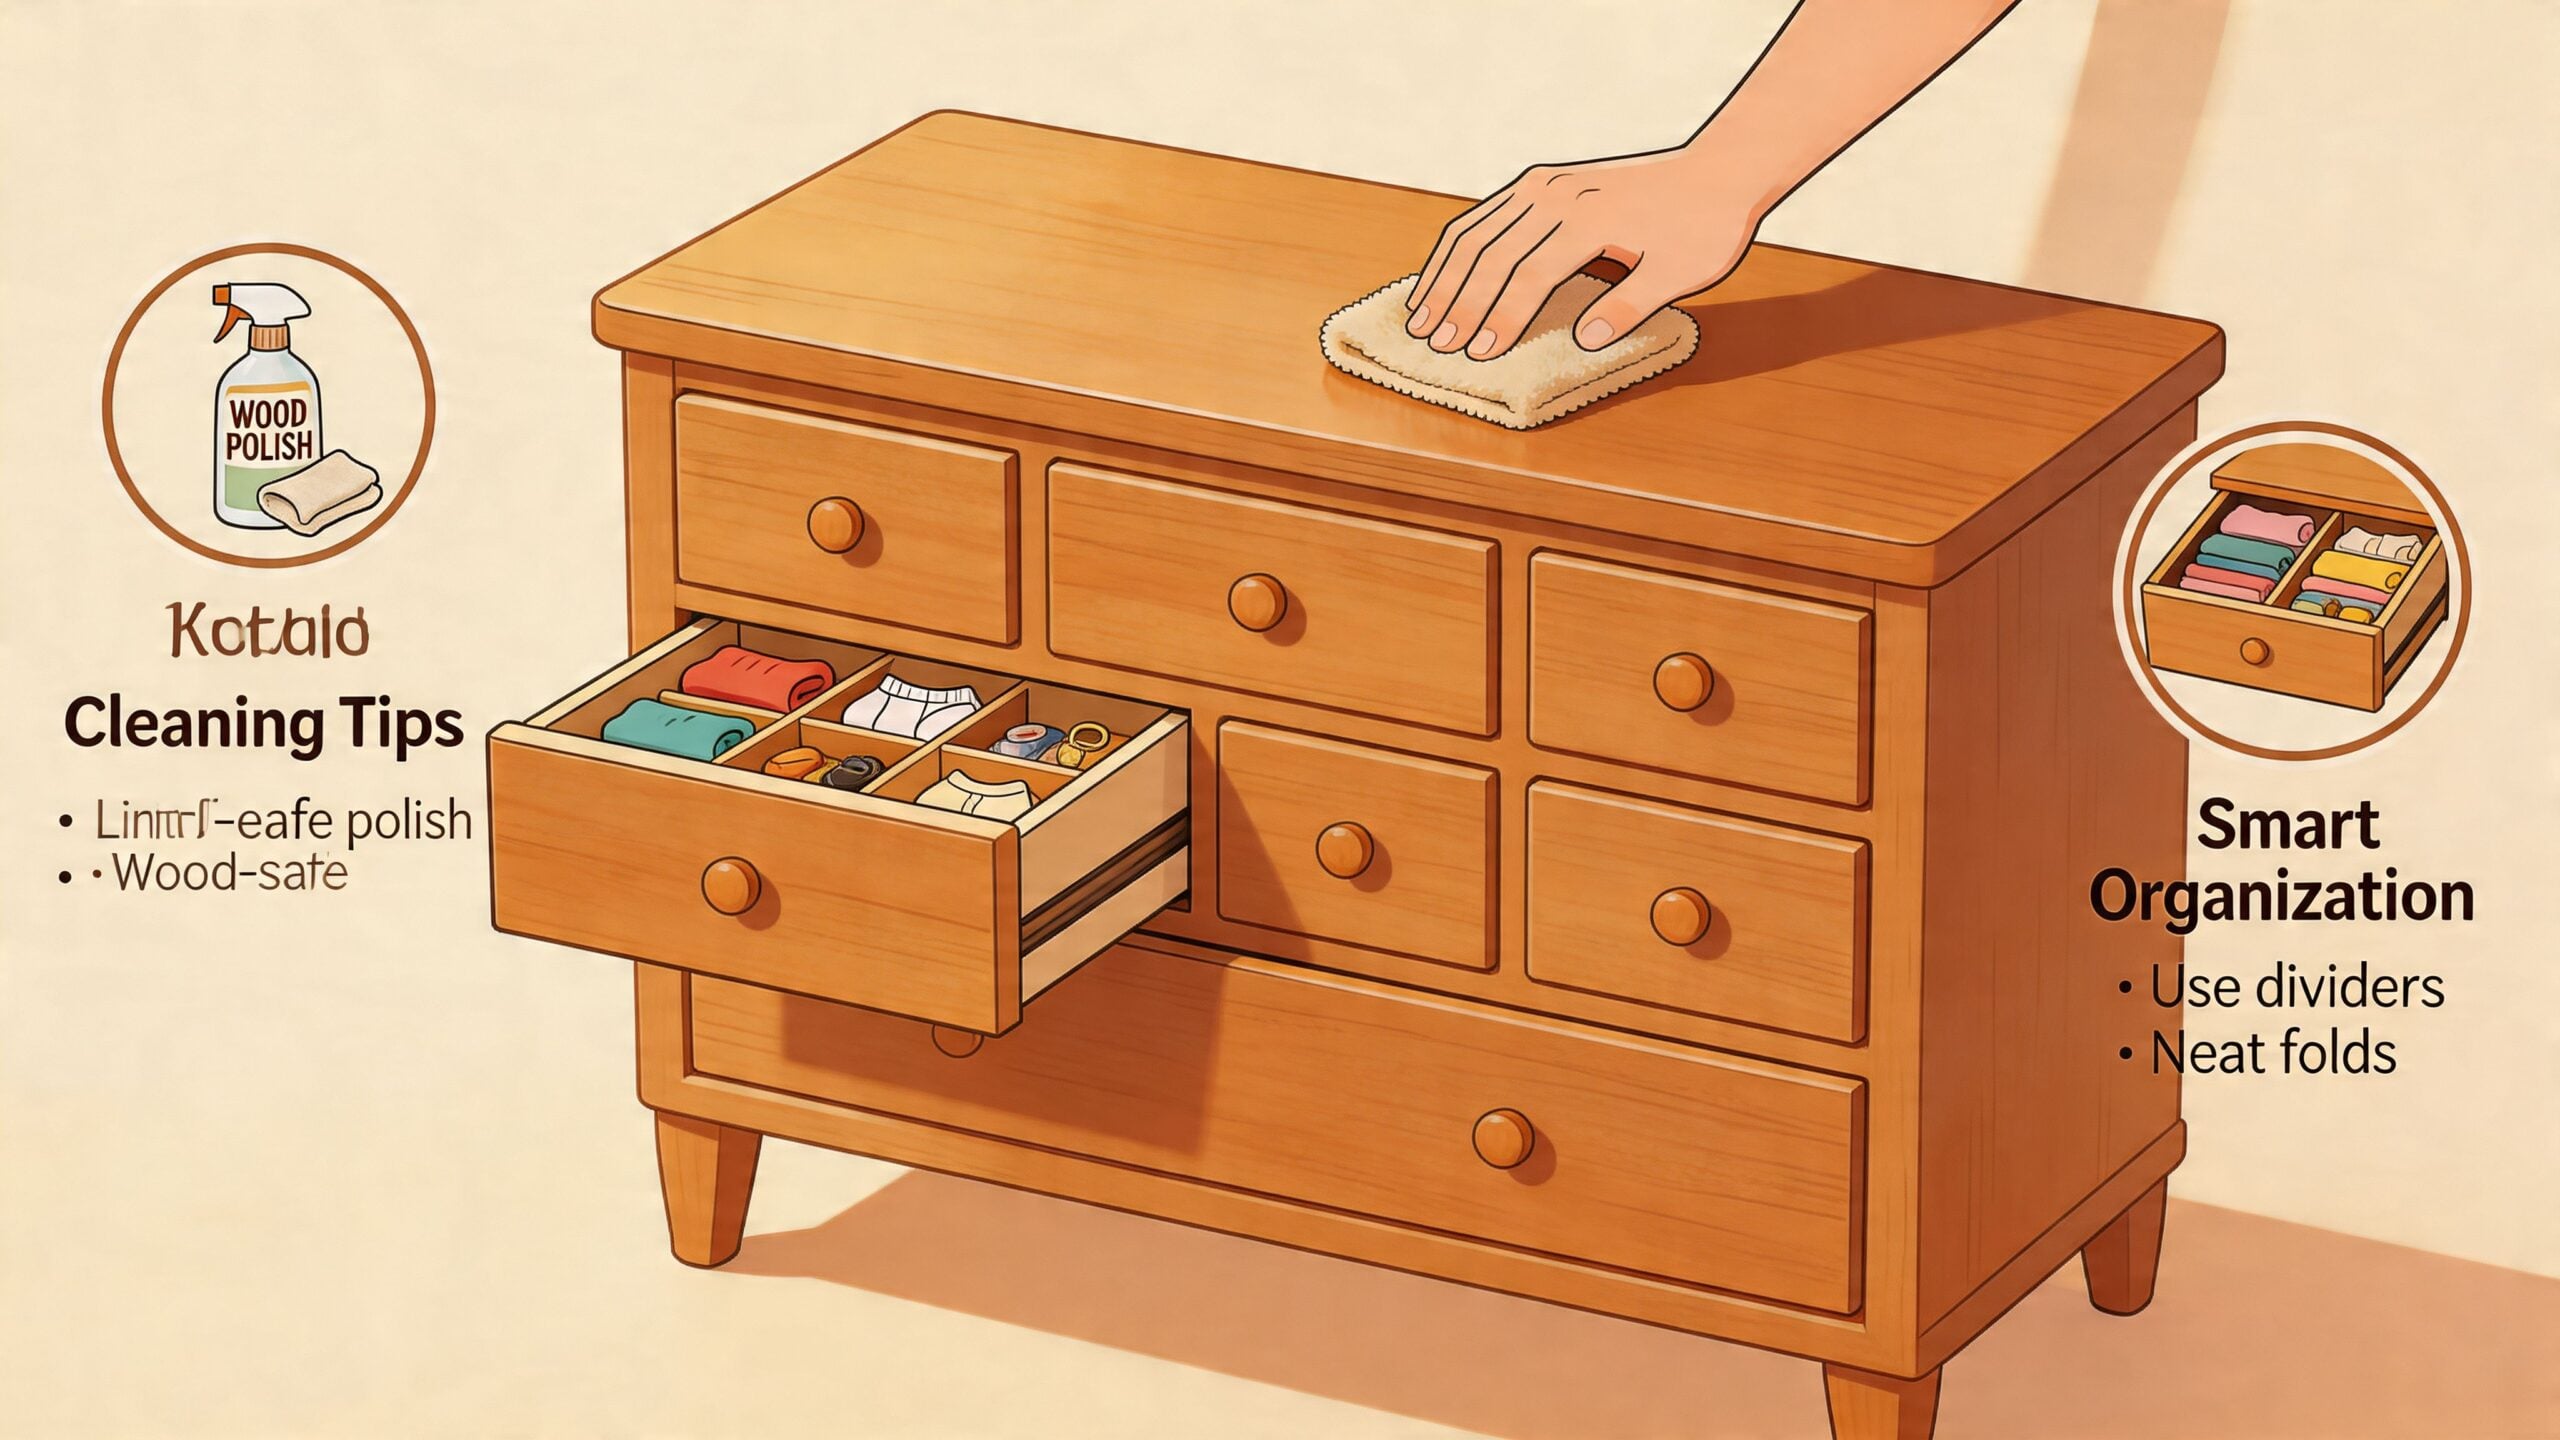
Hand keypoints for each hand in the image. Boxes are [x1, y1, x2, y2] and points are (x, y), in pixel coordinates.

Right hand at [1405, 148, 1765, 360]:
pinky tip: (1439, 277)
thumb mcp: (1681, 273)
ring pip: (1476, 231)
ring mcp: (1543, 183)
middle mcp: (1557, 193)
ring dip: (1444, 276)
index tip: (1480, 356)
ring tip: (1419, 319)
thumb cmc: (1704, 226)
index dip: (1502, 318)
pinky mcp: (1539, 181)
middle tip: (1436, 347)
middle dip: (1459, 304)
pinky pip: (1484, 215)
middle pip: (1491, 253)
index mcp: (1590, 217)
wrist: (1718, 170)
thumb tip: (1584, 340)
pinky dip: (1456, 249)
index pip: (1530, 275)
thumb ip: (1630, 306)